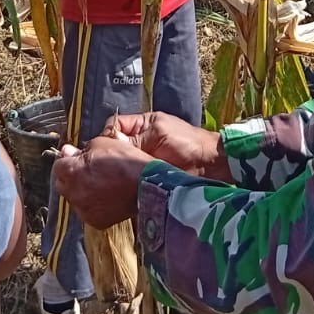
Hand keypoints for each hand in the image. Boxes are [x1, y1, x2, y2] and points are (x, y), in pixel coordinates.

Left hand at [52, 133, 153, 228]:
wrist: (147, 185)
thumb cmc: (125, 162)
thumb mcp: (102, 143)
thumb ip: (80, 149)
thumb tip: (67, 152)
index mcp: (72, 172)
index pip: (58, 166)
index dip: (68, 160)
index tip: (78, 159)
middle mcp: (74, 193)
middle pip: (63, 184)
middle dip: (72, 177)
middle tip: (90, 171)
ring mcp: (84, 210)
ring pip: (75, 199)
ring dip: (82, 192)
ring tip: (101, 184)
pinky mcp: (95, 221)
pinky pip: (87, 211)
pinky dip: (92, 205)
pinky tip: (106, 196)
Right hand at [105, 112, 228, 179]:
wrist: (210, 166)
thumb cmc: (188, 143)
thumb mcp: (159, 134)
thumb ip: (135, 139)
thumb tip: (110, 146)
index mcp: (141, 125)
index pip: (114, 126)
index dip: (107, 136)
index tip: (103, 149)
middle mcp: (139, 142)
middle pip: (114, 147)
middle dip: (110, 156)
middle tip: (105, 167)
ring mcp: (142, 161)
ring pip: (120, 165)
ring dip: (117, 171)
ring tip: (112, 178)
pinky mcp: (145, 178)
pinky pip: (129, 179)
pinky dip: (125, 182)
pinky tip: (121, 187)